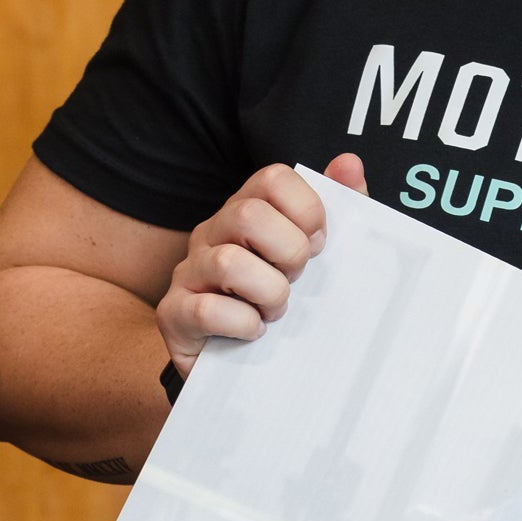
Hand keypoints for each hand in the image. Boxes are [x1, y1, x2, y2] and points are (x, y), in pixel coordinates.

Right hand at [157, 155, 367, 370]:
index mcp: (247, 208)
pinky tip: (254, 331)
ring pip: (228, 263)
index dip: (307, 210)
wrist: (237, 358)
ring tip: (277, 310)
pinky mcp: (173, 313)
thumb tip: (349, 162)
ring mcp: (188, 271)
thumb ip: (340, 206)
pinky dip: (243, 324)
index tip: (318, 244)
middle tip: (296, 279)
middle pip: (249, 216)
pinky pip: (207, 310)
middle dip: (289, 252)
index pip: (274, 178)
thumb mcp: (316, 250)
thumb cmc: (281, 293)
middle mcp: (212, 232)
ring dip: (269, 293)